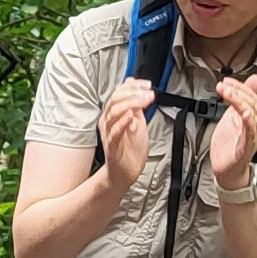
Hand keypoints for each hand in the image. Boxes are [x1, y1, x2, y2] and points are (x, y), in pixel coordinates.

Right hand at [92, 78, 154, 194]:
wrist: (126, 172)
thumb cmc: (130, 149)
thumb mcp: (137, 121)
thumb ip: (136, 104)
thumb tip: (135, 86)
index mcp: (113, 114)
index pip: (119, 92)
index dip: (134, 86)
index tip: (147, 85)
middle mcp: (108, 121)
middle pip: (114, 99)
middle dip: (132, 93)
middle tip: (146, 93)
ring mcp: (109, 132)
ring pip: (113, 112)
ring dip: (129, 104)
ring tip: (141, 102)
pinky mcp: (112, 144)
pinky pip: (114, 130)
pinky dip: (123, 122)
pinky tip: (131, 117)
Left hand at [206, 76, 256, 190]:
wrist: (228, 168)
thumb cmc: (232, 143)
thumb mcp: (235, 113)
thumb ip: (244, 97)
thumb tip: (254, 79)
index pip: (252, 96)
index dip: (240, 87)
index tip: (226, 82)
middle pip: (252, 103)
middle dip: (238, 92)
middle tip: (225, 86)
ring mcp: (254, 135)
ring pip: (251, 114)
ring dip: (240, 102)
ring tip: (229, 94)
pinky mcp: (246, 146)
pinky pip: (250, 132)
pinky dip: (248, 122)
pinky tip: (244, 114)